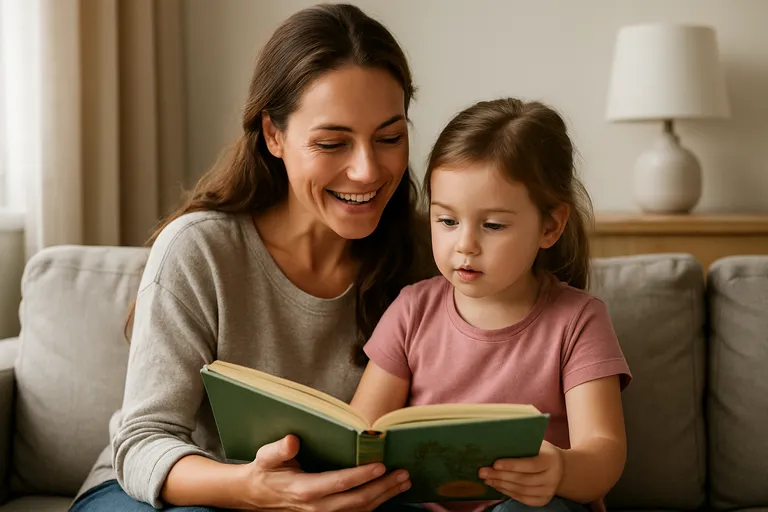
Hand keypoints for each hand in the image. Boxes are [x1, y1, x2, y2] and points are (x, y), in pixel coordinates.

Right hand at [242, 434, 410, 511]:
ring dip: (384, 497)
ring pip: (360, 510)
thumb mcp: (265, 457)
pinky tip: (388, 494)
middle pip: (356, 500)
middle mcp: (317, 506)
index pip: (339, 483)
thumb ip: (278, 450)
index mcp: (305, 489)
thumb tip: (292, 440)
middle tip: (403, 474)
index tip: (381, 465)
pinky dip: (374, 505)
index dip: (361, 475)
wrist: (255, 497)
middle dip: (383, 488)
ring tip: (403, 482)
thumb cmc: (264, 472)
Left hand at [478, 441, 563, 506]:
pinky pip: (522, 498)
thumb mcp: (538, 444)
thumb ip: (523, 444)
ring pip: (521, 490)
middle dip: (500, 476)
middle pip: (523, 479)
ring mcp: (548, 491)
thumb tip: (496, 442)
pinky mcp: (542, 500)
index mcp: (550, 460)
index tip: (495, 463)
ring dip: (501, 485)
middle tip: (483, 472)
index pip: (530, 465)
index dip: (511, 465)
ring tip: (486, 479)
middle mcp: (552, 478)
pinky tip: (496, 485)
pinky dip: (507, 492)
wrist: (561, 468)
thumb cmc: (543, 451)